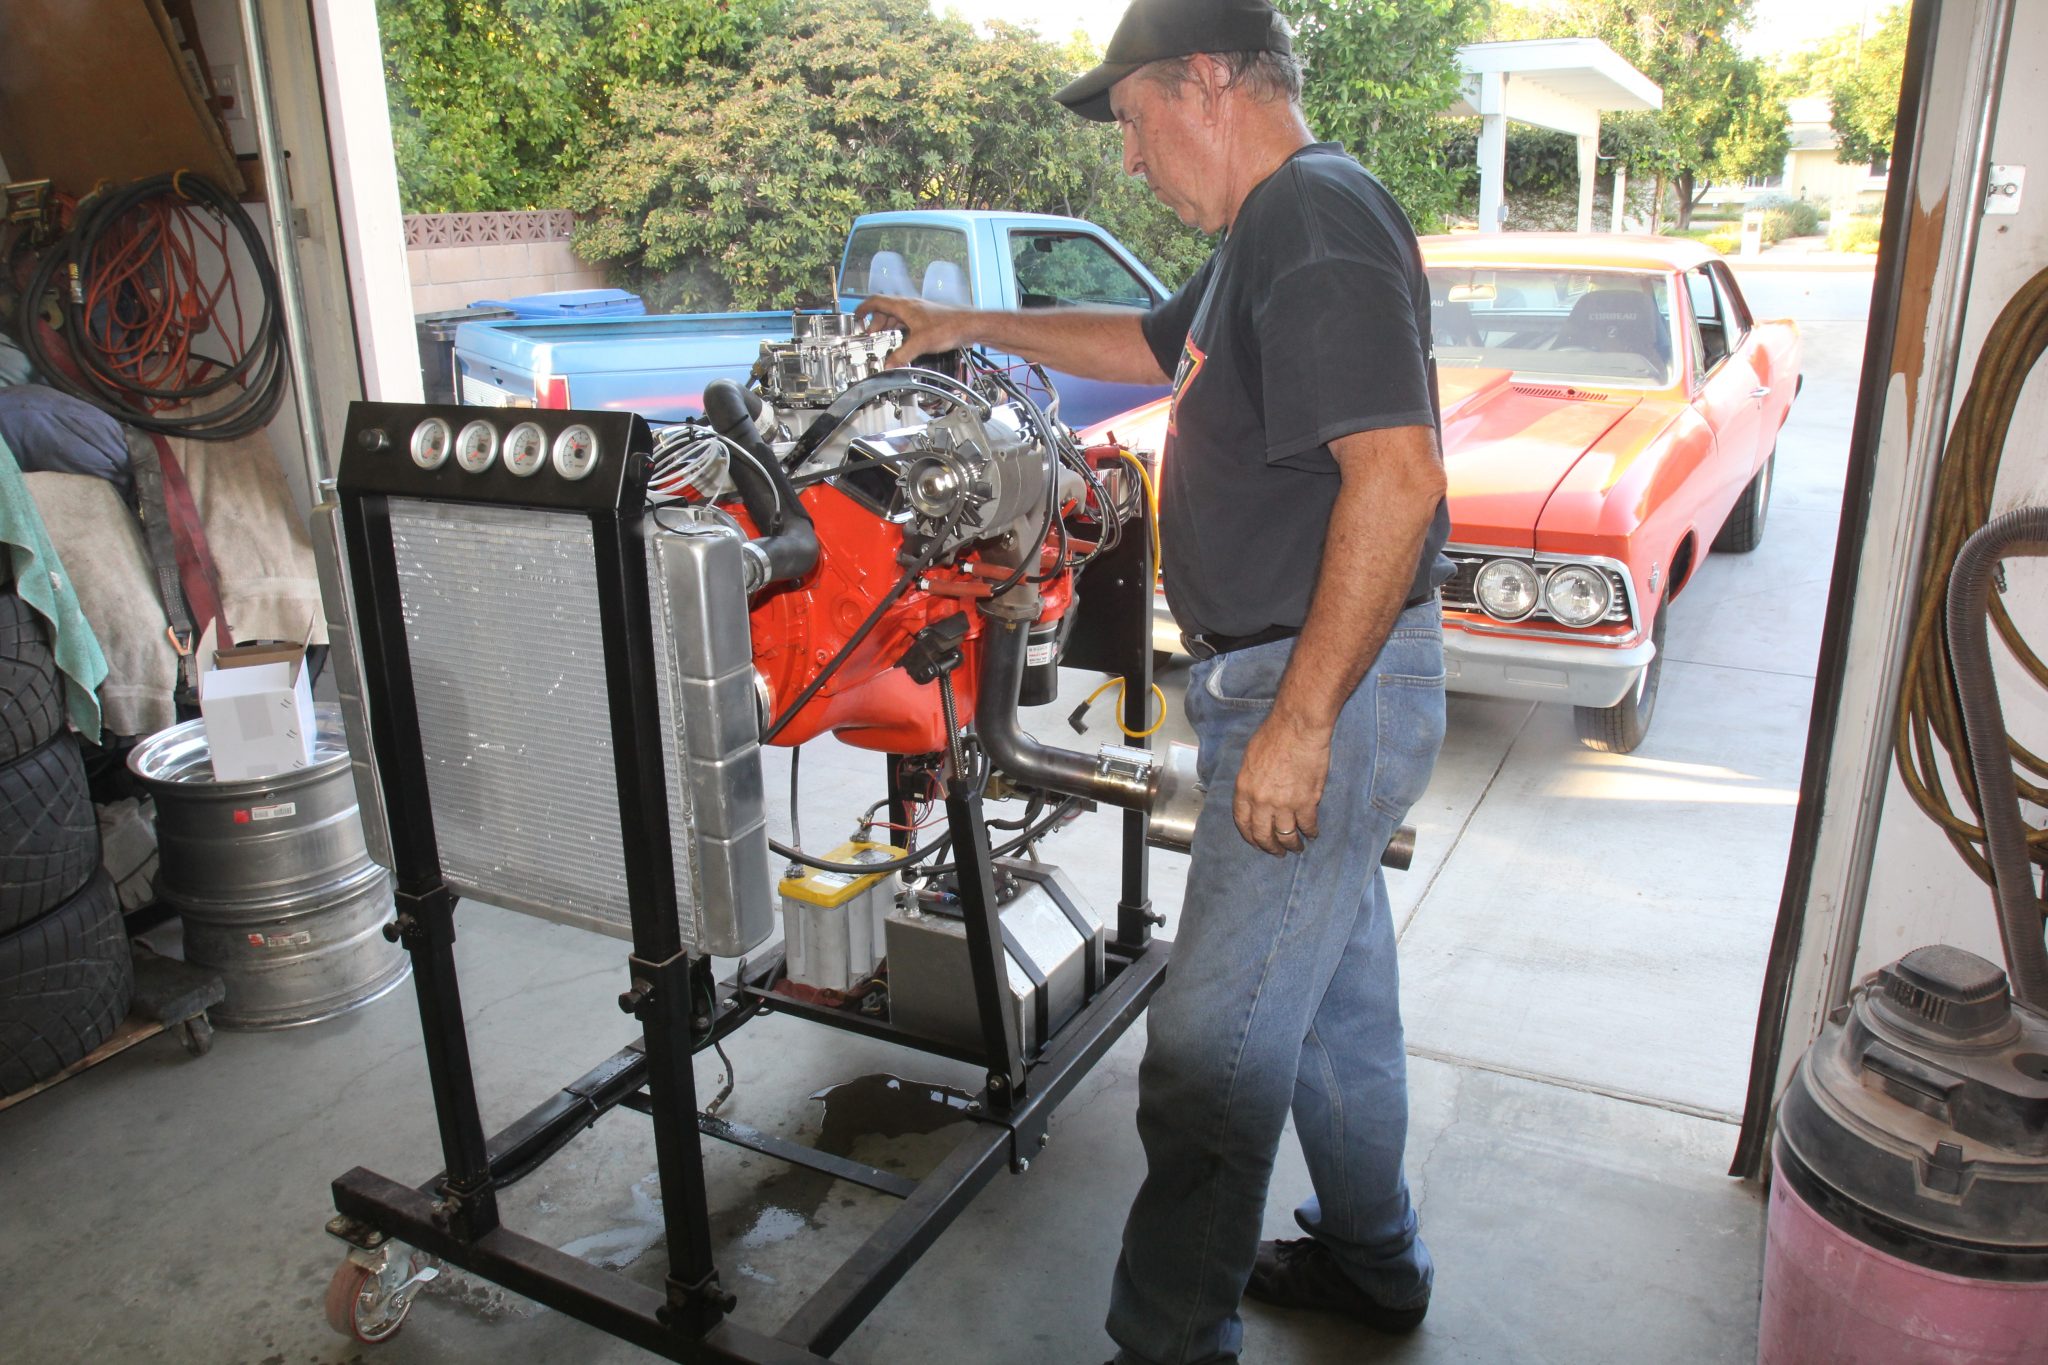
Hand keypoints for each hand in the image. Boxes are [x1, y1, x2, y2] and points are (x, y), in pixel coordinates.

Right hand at [854, 295, 970, 368]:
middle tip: (871, 337)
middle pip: (885, 311)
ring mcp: (918, 312)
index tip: (856, 316)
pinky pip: (906, 323)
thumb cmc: (949, 327)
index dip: (863, 308)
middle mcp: (910, 306)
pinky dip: (900, 331)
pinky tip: (902, 342)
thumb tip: (888, 365)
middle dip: (875, 324)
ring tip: (884, 340)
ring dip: (888, 327)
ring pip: (896, 317)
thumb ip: (902, 355)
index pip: (877, 301)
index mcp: (905, 306)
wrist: (969, 325)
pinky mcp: (926, 320)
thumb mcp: (920, 343)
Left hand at [1232, 709, 1331, 855]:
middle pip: (1263, 834)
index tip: (1256, 842)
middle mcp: (1261, 801)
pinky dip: (1311, 832)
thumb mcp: (1250, 757)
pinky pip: (1307, 825)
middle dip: (1270, 847)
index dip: (1250, 836)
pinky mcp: (1306, 802)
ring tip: (1297, 848)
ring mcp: (1284, 804)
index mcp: (1244, 789)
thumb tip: (1254, 792)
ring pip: (1286, 835)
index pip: (1243, 822)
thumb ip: (1250, 780)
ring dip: (1292, 845)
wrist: (1298, 727)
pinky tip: (1312, 833)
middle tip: (1277, 852)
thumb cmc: (1274, 734)